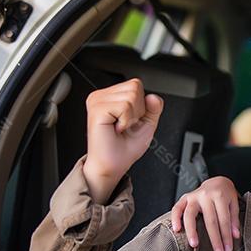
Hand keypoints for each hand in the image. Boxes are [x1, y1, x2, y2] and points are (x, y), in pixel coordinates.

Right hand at [81, 79, 162, 203]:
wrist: (113, 165)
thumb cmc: (125, 148)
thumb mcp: (147, 124)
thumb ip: (154, 108)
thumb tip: (153, 97)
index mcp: (110, 96)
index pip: (136, 84)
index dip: (141, 105)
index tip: (130, 121)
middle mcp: (101, 96)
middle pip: (135, 87)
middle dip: (138, 110)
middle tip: (125, 125)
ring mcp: (97, 101)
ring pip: (131, 95)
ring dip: (132, 117)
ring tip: (120, 127)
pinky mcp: (97, 109)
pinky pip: (125, 106)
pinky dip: (127, 120)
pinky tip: (116, 129)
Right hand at [171, 175, 240, 250]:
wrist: (217, 181)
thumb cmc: (226, 194)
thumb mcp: (234, 203)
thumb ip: (234, 219)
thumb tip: (235, 236)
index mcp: (220, 196)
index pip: (224, 220)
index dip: (226, 236)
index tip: (228, 249)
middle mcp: (206, 195)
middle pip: (210, 220)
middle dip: (214, 238)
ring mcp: (194, 196)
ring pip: (190, 215)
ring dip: (192, 231)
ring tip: (194, 245)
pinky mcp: (184, 198)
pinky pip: (177, 208)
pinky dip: (175, 218)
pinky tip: (176, 230)